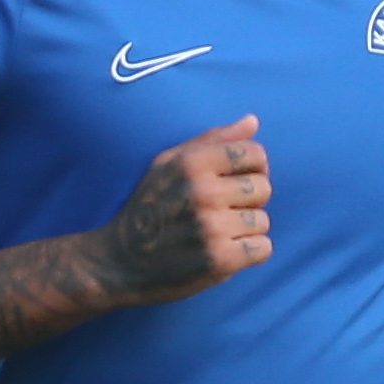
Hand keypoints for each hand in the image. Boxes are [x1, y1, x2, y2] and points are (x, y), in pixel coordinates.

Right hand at [91, 117, 272, 305]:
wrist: (119, 262)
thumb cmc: (149, 208)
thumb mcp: (168, 164)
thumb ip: (213, 140)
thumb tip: (253, 121)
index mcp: (192, 162)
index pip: (255, 153)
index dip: (252, 169)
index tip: (234, 183)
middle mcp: (202, 192)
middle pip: (263, 188)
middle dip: (247, 202)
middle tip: (220, 213)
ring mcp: (211, 227)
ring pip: (263, 221)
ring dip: (245, 231)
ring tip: (217, 235)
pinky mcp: (219, 260)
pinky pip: (263, 248)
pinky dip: (249, 254)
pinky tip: (224, 253)